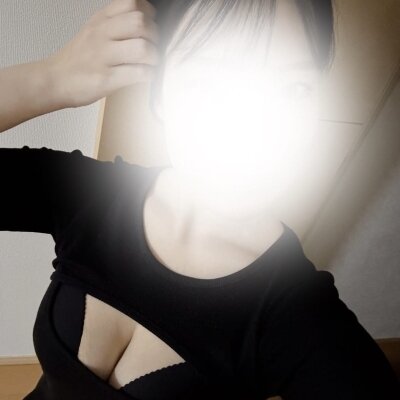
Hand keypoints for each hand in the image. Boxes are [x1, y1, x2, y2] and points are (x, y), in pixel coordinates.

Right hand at [45, 0, 159, 107]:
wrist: (53, 80)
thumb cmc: (78, 60)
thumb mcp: (93, 30)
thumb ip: (115, 23)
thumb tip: (144, 21)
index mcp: (101, 20)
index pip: (132, 3)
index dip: (148, 14)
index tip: (150, 27)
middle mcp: (101, 34)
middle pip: (140, 23)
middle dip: (154, 36)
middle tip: (152, 47)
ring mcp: (103, 57)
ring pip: (141, 48)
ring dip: (153, 57)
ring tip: (150, 63)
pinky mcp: (105, 79)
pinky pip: (137, 74)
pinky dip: (148, 75)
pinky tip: (146, 76)